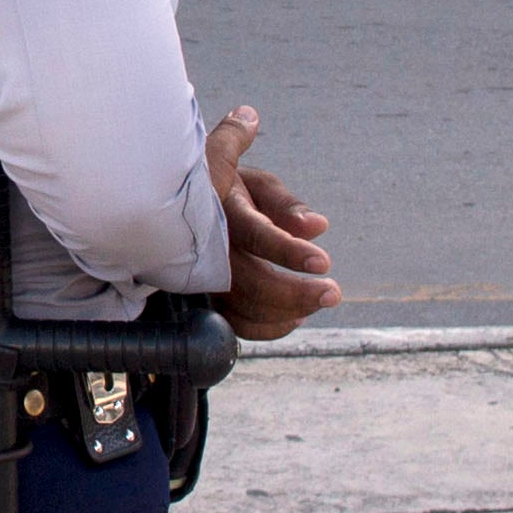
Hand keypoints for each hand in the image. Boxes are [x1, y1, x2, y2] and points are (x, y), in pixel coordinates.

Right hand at [202, 105, 335, 341]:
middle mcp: (208, 248)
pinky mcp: (205, 298)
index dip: (288, 250)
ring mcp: (203, 277)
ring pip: (244, 308)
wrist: (179, 205)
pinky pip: (236, 325)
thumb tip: (319, 227)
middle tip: (332, 293)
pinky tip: (294, 316)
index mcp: (221, 210)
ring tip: (320, 298)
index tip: (323, 262)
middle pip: (251, 283)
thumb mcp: (256, 184)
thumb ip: (286, 204)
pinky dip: (269, 328)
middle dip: (296, 294)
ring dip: (288, 311)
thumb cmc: (229, 190)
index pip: (256, 234)